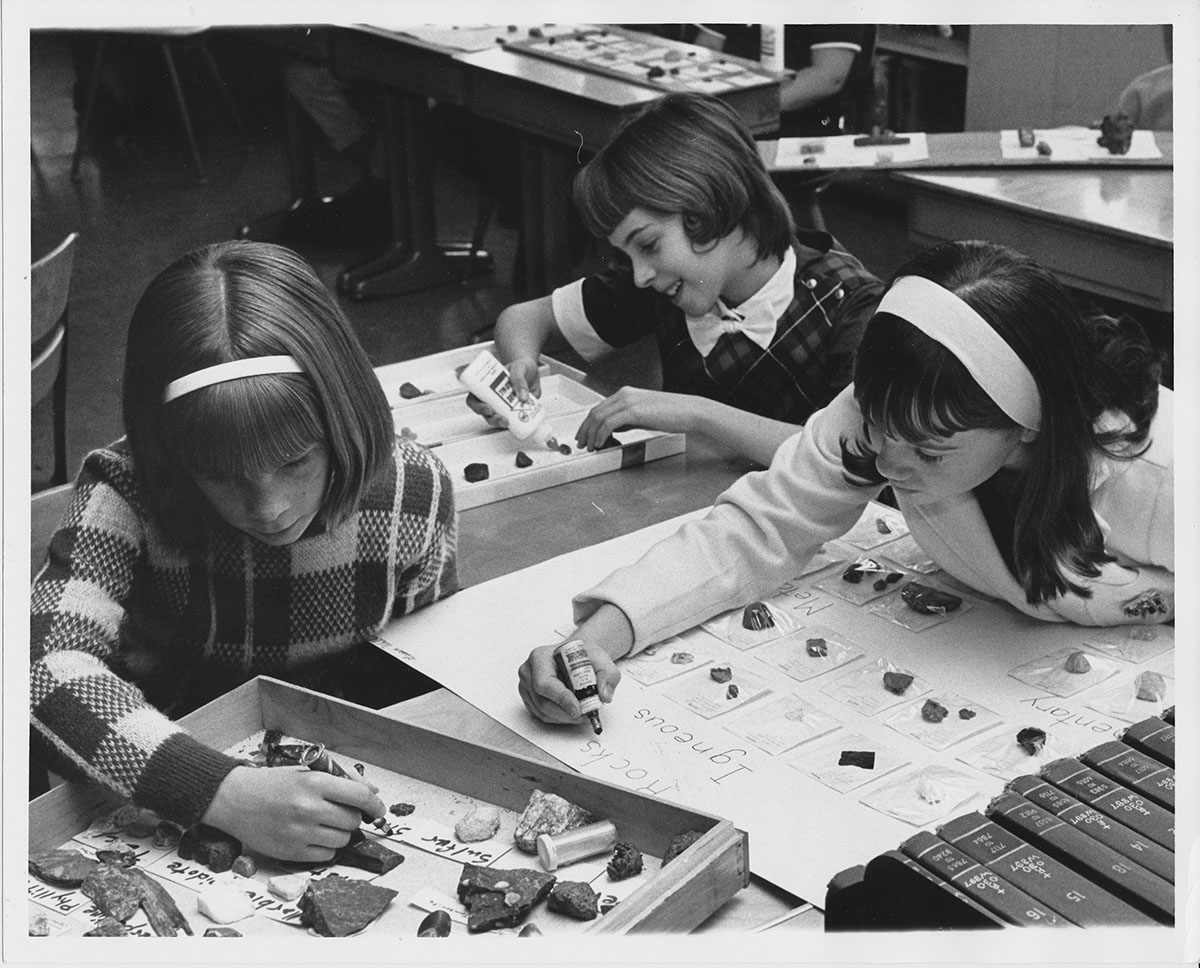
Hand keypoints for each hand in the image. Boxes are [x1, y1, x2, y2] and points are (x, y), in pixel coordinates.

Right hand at [201, 765, 383, 861]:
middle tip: (341, 813)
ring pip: (342, 840)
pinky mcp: (290, 852)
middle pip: (353, 821)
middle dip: (353, 818)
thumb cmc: (273, 784)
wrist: (235, 799)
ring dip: (339, 833)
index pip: (360, 796)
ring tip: (323, 823)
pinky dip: (325, 847)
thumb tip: (374, 792)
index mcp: (315, 783)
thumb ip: (344, 780)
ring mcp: (299, 832)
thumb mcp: (308, 772)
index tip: (378, 810)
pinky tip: (312, 835)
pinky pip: (326, 855)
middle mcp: (308, 808)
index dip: (375, 805)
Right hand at [463, 357, 541, 429]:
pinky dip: (515, 423)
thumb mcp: (520, 367)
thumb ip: (519, 378)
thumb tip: (523, 396)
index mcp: (486, 386)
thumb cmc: (520, 367)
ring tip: (508, 422)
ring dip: (500, 423)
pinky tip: (521, 420)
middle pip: (484, 413)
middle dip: (491, 418)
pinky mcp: (514, 412)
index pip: (474, 399)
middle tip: (500, 418)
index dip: (477, 406)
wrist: (531, 371)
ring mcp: (502, 407)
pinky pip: (512, 421)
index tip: (488, 408)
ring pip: (496, 419)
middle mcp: (492, 398)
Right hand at [517, 640, 621, 725]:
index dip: (561, 699)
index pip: (545, 683)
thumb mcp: (601, 659)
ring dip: (565, 717)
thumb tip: (604, 695)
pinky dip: (559, 718)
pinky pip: (542, 715)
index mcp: (540, 657)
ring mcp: (527, 687)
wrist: (576, 656)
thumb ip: (608, 675)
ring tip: (583, 712)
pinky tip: (572, 711)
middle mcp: (529, 671)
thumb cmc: (582, 655)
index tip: (578, 708)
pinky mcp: (530, 699)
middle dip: (566, 713)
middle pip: (543, 702)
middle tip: (586, 713)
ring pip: (543, 712)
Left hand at [574, 387, 697, 450]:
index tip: (584, 436)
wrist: (690, 411)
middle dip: (584, 430)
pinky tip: (601, 443)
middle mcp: (624, 394)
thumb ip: (627, 419)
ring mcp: (628, 401)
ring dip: (591, 434)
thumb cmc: (672, 414)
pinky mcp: (634, 410)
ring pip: (599, 417)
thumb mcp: (644, 415)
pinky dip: (601, 434)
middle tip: (581, 444)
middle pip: (595, 412)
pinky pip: (609, 423)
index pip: (599, 407)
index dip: (588, 423)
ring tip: (590, 447)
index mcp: (626, 393)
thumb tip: (614, 429)